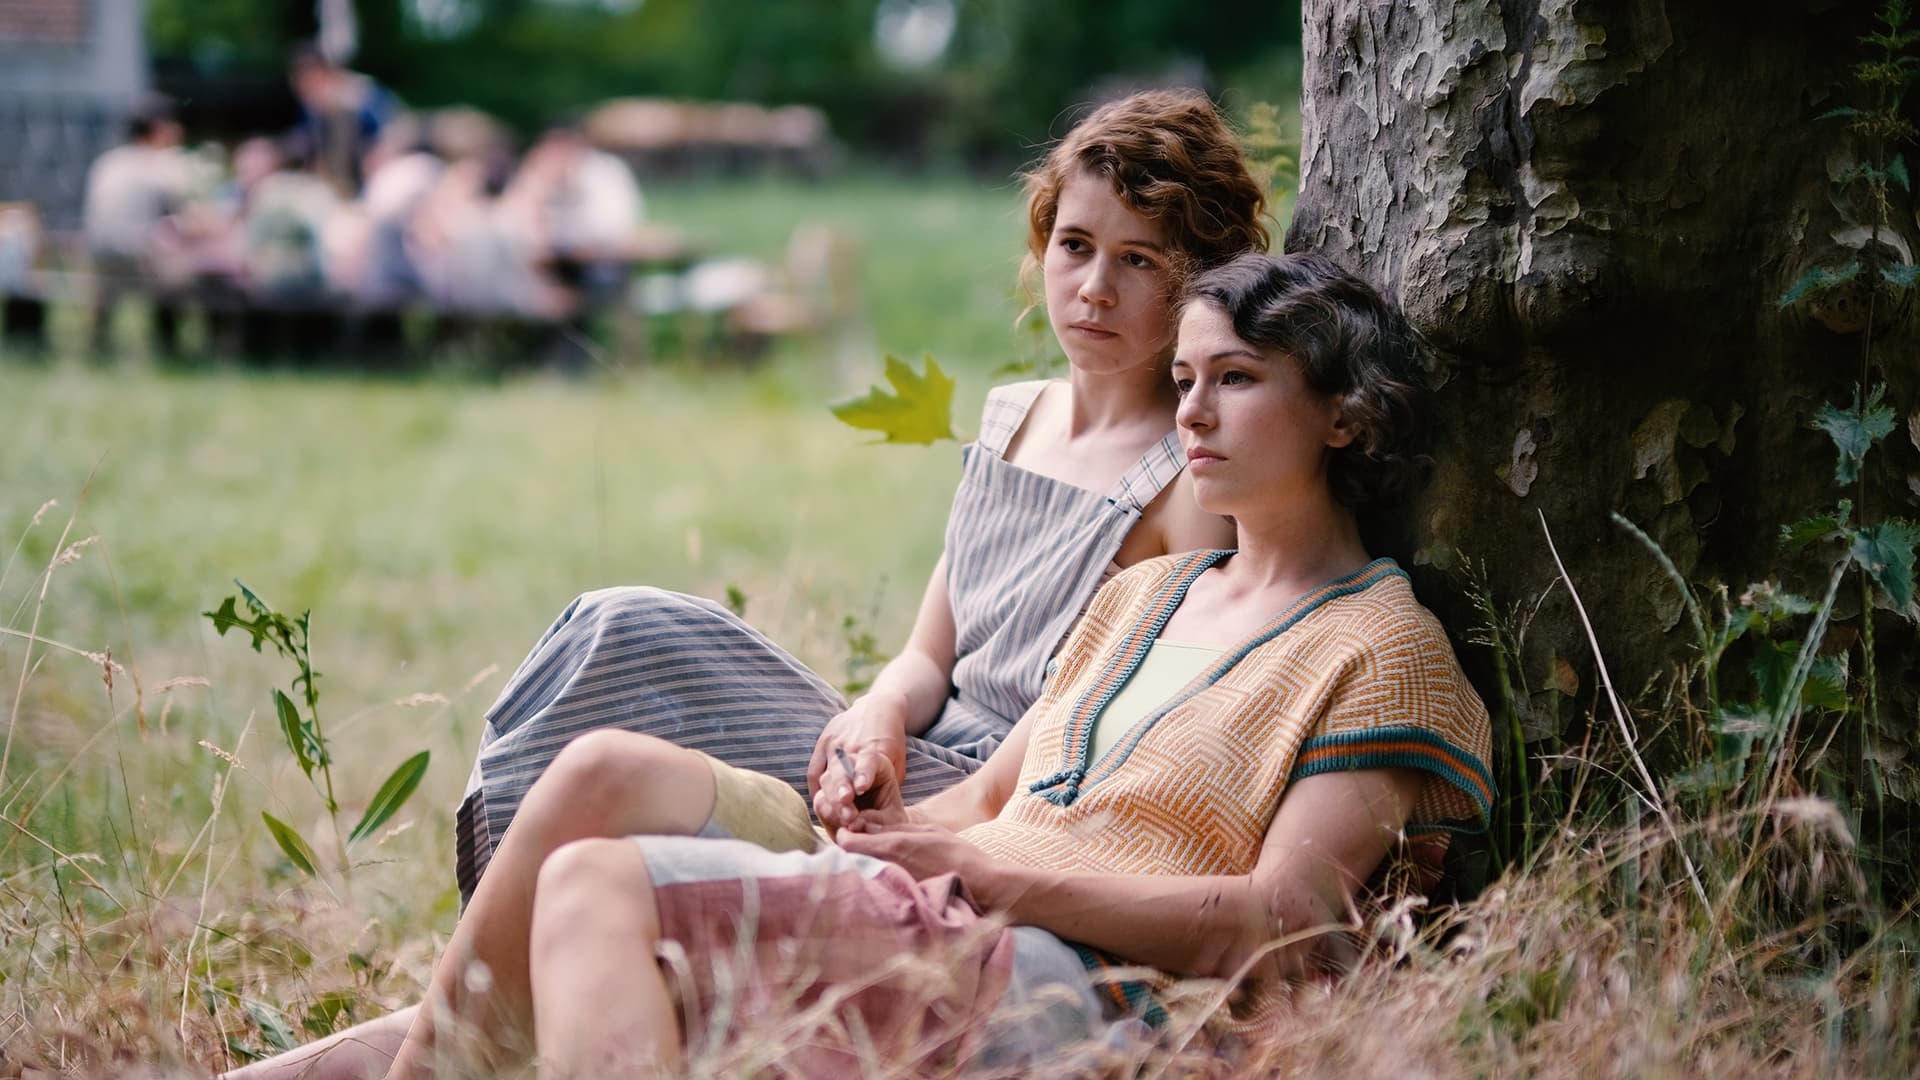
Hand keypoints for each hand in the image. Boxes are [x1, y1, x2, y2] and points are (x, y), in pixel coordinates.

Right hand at [808, 693, 909, 830]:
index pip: (866, 760)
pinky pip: (813, 770)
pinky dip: (815, 787)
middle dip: (840, 791)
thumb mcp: (897, 761)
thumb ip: (888, 783)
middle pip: (841, 770)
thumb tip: (879, 813)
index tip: (861, 788)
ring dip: (826, 794)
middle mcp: (850, 744)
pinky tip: (819, 802)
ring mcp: (834, 743)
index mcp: (872, 747)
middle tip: (843, 811)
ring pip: (825, 771)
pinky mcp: (823, 742)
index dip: (863, 774)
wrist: (877, 708)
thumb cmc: (891, 741)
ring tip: (827, 813)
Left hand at [835, 821, 1000, 901]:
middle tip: (860, 850)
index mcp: (893, 845)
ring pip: (861, 876)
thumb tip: (865, 824)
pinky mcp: (898, 903)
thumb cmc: (958, 854)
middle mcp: (887, 867)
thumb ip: (895, 827)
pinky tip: (885, 882)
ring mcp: (891, 887)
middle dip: (850, 854)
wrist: (981, 886)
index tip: (849, 833)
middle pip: (850, 861)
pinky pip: (876, 891)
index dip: (845, 836)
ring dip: (861, 869)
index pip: (847, 842)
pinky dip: (875, 884)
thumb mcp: (928, 831)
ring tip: (874, 865)